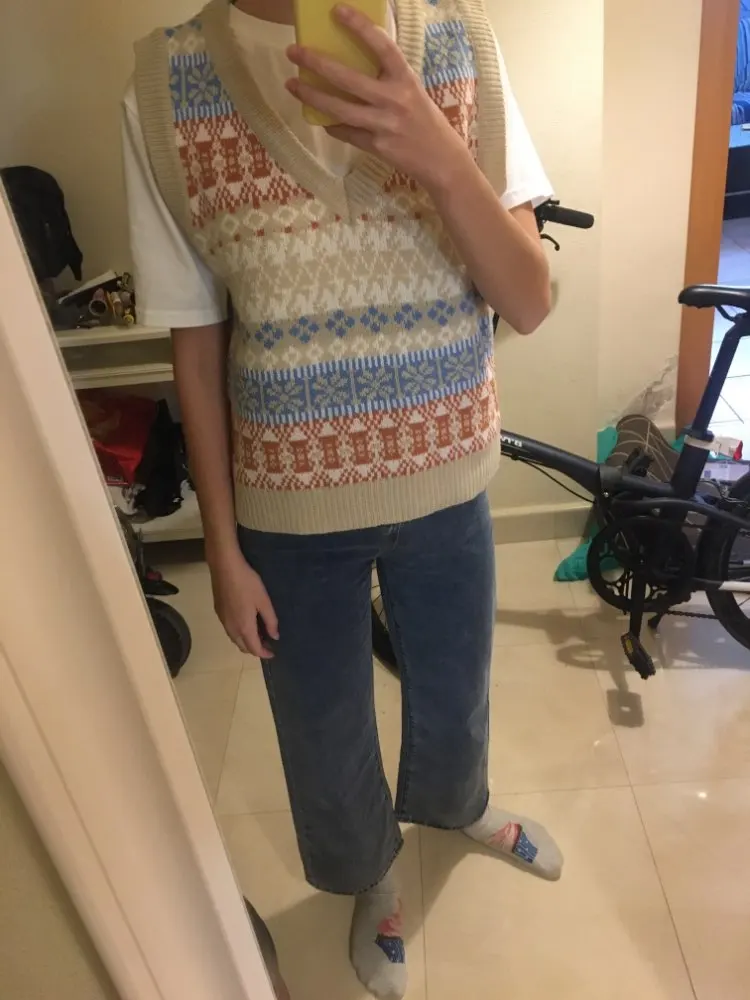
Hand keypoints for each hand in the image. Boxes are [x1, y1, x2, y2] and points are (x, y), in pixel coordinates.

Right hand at [208, 547, 277, 658]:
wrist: (225, 567)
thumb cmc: (247, 583)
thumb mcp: (264, 601)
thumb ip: (270, 621)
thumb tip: (274, 636)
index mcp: (244, 627)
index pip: (254, 649)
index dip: (264, 654)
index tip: (273, 654)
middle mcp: (231, 628)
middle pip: (243, 647)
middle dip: (255, 650)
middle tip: (267, 644)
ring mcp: (223, 621)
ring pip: (235, 639)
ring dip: (246, 642)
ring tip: (258, 635)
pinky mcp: (218, 612)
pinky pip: (229, 631)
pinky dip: (239, 634)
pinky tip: (246, 624)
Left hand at [285, 4, 471, 192]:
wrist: (441, 160)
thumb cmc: (425, 121)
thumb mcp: (412, 92)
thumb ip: (388, 79)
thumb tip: (353, 64)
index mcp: (406, 80)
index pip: (382, 46)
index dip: (360, 27)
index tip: (338, 11)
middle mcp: (395, 100)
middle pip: (349, 79)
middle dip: (317, 63)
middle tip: (295, 52)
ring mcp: (384, 125)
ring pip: (340, 109)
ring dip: (312, 96)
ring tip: (292, 84)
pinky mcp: (377, 146)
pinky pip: (346, 132)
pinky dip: (331, 124)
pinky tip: (318, 116)